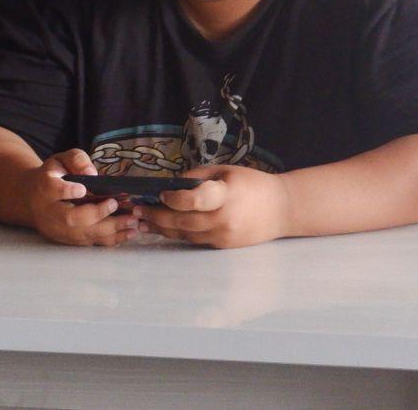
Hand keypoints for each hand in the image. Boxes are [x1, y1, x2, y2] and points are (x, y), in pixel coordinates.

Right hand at [26, 149, 139, 246]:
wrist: (31, 199)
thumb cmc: (52, 176)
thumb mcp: (61, 160)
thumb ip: (76, 160)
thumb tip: (92, 174)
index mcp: (45, 187)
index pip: (53, 190)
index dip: (67, 191)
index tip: (83, 189)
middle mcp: (49, 212)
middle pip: (71, 218)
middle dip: (97, 214)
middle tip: (116, 204)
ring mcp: (57, 230)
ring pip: (83, 235)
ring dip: (110, 230)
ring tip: (133, 223)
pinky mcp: (67, 241)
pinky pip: (90, 243)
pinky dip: (110, 239)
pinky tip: (128, 233)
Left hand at [139, 165, 291, 248]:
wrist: (282, 210)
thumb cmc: (252, 184)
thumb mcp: (225, 171)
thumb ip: (197, 178)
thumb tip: (169, 185)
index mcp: (226, 196)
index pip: (195, 200)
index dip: (174, 199)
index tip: (159, 193)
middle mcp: (224, 219)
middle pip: (183, 221)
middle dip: (156, 216)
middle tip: (136, 211)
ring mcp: (223, 236)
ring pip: (185, 234)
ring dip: (161, 228)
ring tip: (142, 221)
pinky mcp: (222, 246)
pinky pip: (194, 240)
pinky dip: (177, 233)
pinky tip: (162, 227)